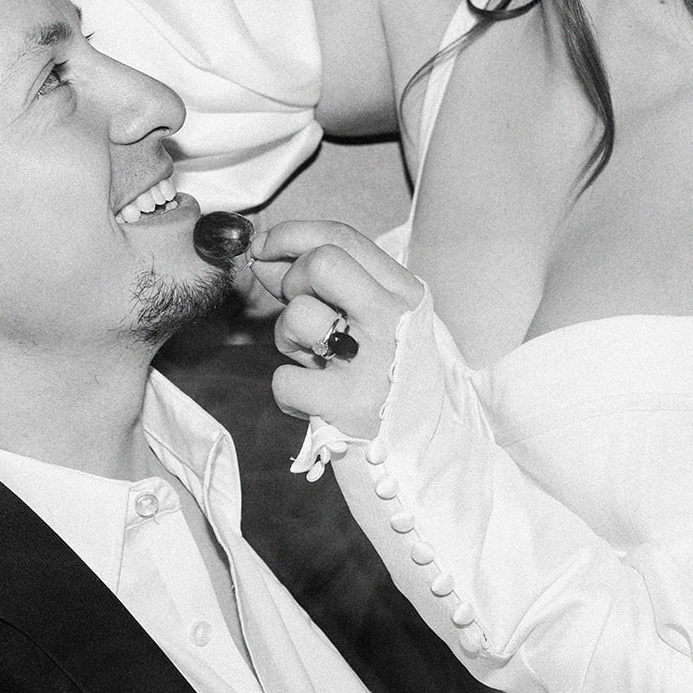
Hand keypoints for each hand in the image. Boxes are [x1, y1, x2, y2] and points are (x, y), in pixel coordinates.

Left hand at [251, 221, 426, 439]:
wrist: (427, 458)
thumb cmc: (391, 383)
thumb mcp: (376, 325)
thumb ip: (328, 288)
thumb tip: (265, 257)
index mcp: (405, 295)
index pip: (343, 238)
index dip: (292, 235)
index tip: (265, 247)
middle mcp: (395, 321)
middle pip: (322, 263)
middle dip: (292, 282)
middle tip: (302, 314)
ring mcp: (373, 362)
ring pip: (298, 317)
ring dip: (288, 340)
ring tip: (315, 363)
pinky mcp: (347, 405)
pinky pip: (284, 378)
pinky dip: (290, 393)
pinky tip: (316, 401)